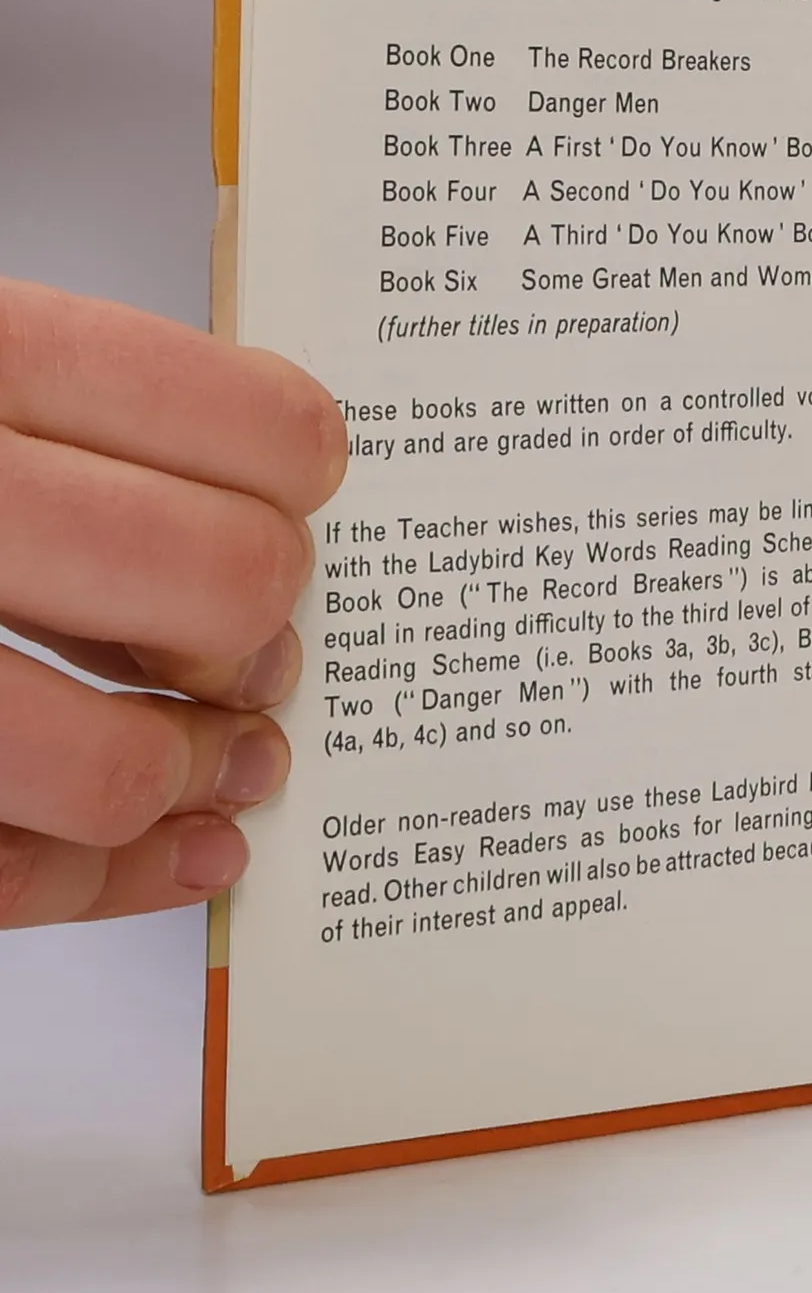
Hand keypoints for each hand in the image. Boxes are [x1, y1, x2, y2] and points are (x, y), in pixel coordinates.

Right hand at [0, 280, 345, 925]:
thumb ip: (69, 414)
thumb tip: (279, 494)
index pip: (255, 424)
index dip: (300, 486)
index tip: (290, 508)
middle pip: (220, 586)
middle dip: (257, 637)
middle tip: (241, 650)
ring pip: (109, 764)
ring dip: (188, 776)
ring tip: (207, 759)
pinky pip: (2, 871)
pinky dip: (110, 878)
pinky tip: (173, 847)